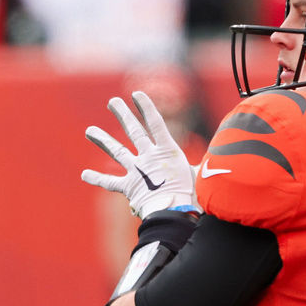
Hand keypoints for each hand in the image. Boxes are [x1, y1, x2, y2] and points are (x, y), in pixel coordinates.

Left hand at [81, 91, 198, 218]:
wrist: (174, 212)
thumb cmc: (193, 195)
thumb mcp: (201, 175)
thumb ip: (200, 165)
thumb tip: (221, 160)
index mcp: (168, 151)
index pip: (155, 122)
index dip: (146, 107)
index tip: (136, 94)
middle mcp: (149, 157)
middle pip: (133, 131)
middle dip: (122, 114)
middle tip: (112, 102)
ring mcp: (137, 171)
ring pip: (117, 151)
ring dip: (102, 140)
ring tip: (89, 130)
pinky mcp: (129, 187)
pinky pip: (110, 182)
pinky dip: (97, 178)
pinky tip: (84, 174)